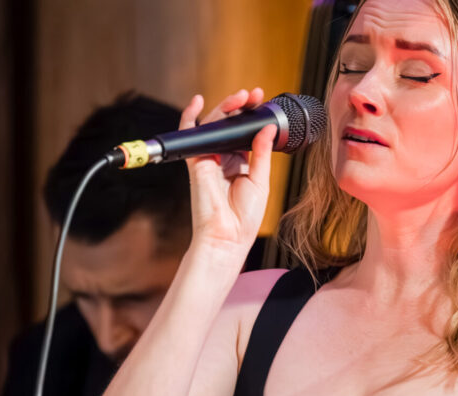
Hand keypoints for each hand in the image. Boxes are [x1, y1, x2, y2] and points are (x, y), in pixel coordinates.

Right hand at [181, 87, 277, 263]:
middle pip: (229, 125)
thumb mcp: (260, 181)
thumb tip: (267, 127)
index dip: (252, 116)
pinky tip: (197, 101)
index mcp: (241, 162)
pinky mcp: (197, 163)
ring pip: (213, 125)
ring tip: (240, 97)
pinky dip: (190, 117)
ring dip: (225, 108)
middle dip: (240, 106)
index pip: (244, 132)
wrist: (227, 237)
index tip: (262, 101)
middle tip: (253, 95)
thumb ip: (261, 153)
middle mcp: (224, 158)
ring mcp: (209, 159)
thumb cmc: (243, 217)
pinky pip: (189, 135)